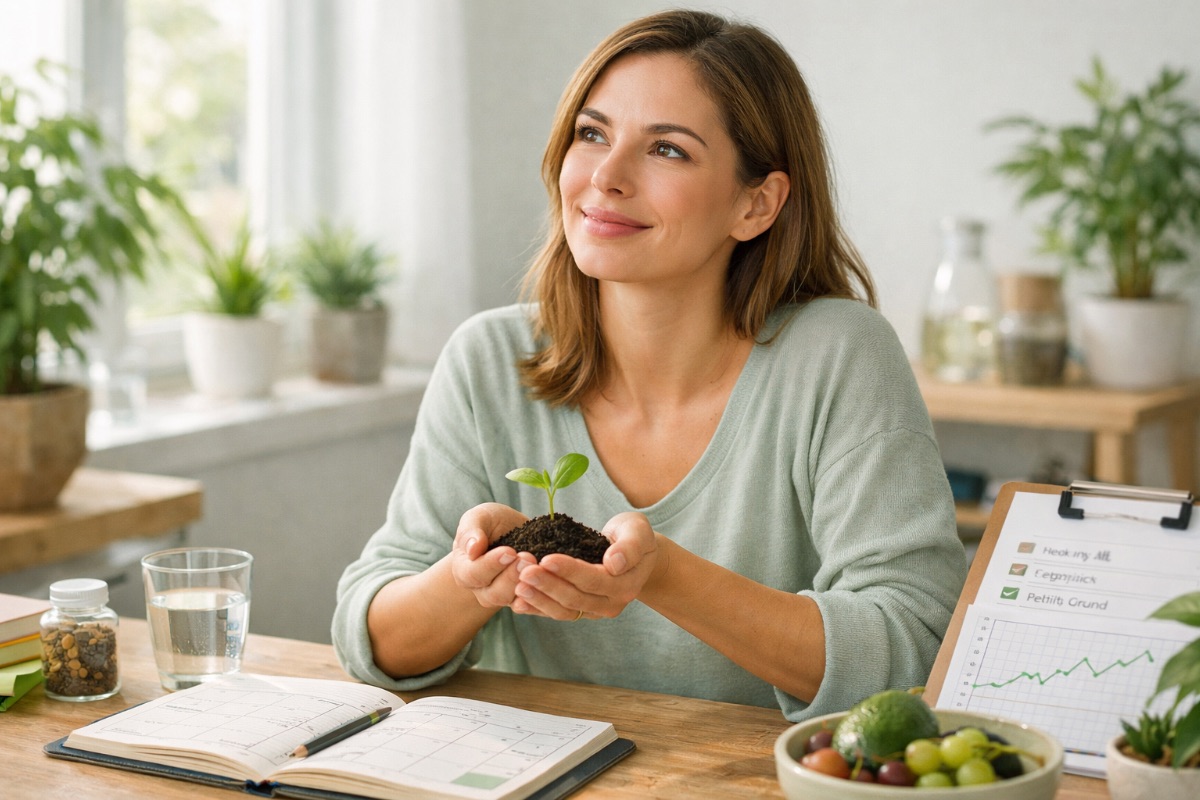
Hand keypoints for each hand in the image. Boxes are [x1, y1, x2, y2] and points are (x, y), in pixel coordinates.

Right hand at [451, 503, 534, 608]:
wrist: (512, 531)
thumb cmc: (490, 524)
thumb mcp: (479, 517)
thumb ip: (471, 530)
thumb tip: (472, 549)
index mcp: (464, 570)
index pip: (473, 574)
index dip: (491, 565)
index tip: (509, 551)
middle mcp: (481, 588)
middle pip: (493, 593)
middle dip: (512, 576)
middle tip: (527, 558)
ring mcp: (502, 596)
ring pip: (511, 600)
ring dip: (525, 584)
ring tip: (536, 565)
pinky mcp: (522, 598)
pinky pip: (528, 604)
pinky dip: (537, 596)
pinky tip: (546, 583)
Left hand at [511, 512, 659, 620]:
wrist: (633, 555)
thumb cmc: (633, 536)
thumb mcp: (637, 531)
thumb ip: (629, 546)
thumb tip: (615, 563)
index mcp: (625, 585)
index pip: (593, 580)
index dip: (569, 571)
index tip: (546, 558)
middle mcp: (611, 604)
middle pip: (575, 598)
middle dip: (548, 585)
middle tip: (524, 571)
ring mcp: (596, 611)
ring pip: (564, 611)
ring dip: (539, 599)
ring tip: (518, 585)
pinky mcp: (582, 612)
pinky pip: (558, 613)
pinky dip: (537, 609)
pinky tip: (517, 602)